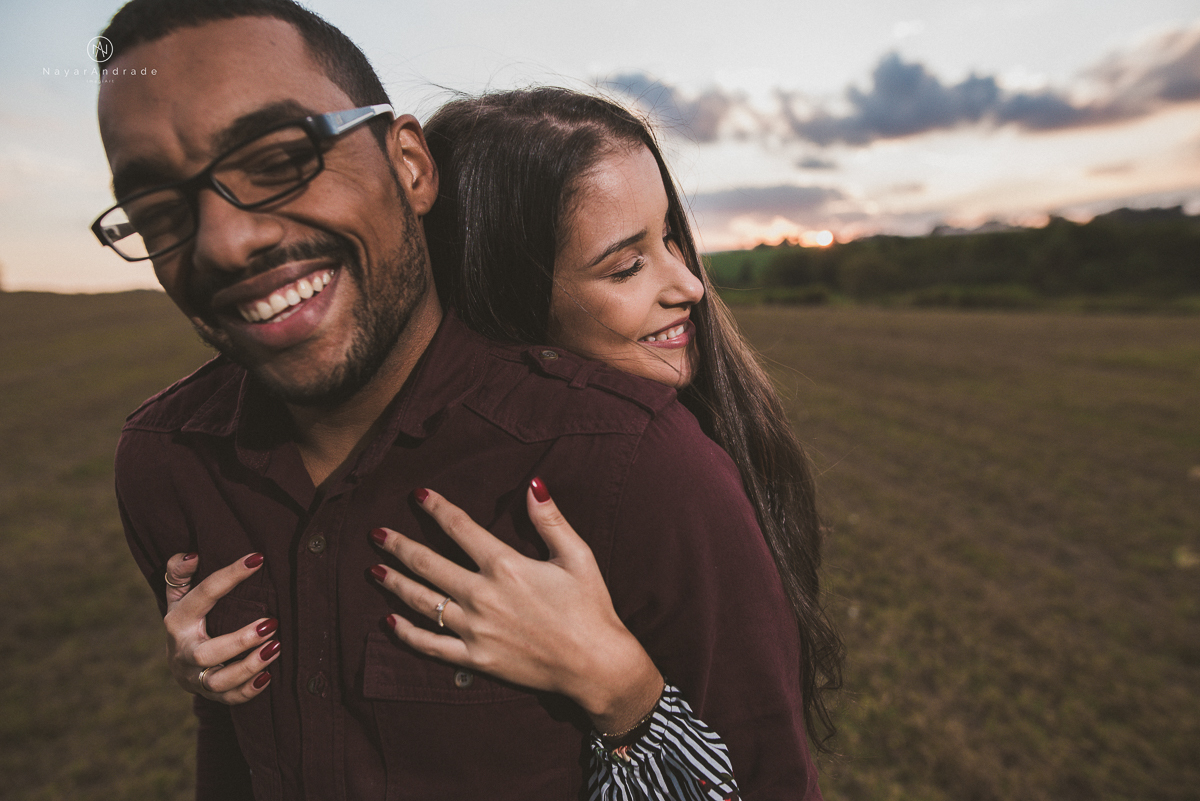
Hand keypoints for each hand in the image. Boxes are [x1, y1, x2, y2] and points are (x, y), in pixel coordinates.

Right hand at [162, 552, 280, 703]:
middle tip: (272, 623)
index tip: (258, 559)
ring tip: (276, 647)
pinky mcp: (208, 694)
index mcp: (178, 620)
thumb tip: (192, 555)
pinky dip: (249, 691)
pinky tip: (270, 676)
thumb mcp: (179, 595)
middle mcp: (182, 652)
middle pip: (207, 653)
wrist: (179, 663)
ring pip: (218, 682)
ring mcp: (194, 677)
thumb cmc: (189, 620)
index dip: (230, 575)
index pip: (204, 594)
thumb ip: (179, 572)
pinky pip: (229, 699)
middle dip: (240, 641)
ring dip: (249, 667)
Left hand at [370, 478, 663, 734]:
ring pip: (421, 601)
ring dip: (394, 583)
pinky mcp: (475, 657)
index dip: (436, 508)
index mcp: (505, 566)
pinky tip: (388, 621)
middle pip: (428, 563)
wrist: (595, 664)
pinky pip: (430, 645)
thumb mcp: (577, 555)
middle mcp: (482, 595)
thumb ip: (550, 519)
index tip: (417, 495)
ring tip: (373, 569)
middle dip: (399, 545)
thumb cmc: (590, 606)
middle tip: (376, 533)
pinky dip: (406, 633)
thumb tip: (533, 484)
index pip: (459, 528)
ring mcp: (474, 629)